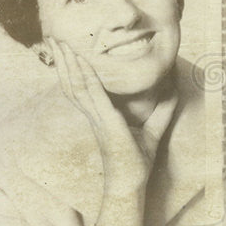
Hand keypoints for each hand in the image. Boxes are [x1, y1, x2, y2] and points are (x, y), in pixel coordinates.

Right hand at [49, 38, 172, 195]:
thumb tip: (172, 90)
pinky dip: (86, 78)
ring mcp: (98, 120)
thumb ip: (161, 110)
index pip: (82, 87)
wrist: (131, 187)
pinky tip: (80, 63)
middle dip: (64, 60)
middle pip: (73, 82)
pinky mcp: (107, 124)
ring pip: (77, 86)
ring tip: (59, 44)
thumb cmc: (136, 164)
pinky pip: (93, 97)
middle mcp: (94, 116)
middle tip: (54, 37)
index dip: (74, 68)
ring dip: (68, 63)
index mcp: (100, 116)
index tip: (67, 49)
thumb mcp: (153, 131)